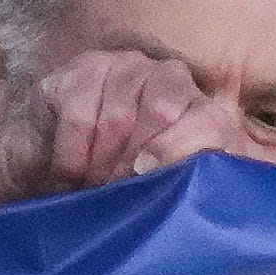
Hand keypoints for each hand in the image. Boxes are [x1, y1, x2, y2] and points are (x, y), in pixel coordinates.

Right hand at [0, 44, 228, 200]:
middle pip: (165, 108)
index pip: (211, 121)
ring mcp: (125, 68)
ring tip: (89, 185)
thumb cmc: (116, 188)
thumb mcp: (167, 194)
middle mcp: (170, 79)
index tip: (147, 177)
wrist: (48, 176)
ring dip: (99, 163)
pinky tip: (66, 173)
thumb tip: (227, 206)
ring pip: (119, 114)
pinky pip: (79, 113)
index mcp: (201, 111)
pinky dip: (70, 154)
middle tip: (112, 189)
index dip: (180, 151)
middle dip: (133, 161)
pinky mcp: (82, 70)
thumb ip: (201, 189)